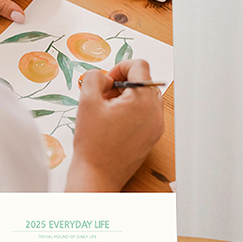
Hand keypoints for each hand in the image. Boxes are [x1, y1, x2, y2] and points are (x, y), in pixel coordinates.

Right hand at [65, 59, 163, 191]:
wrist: (97, 175)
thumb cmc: (93, 144)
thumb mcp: (87, 102)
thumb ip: (95, 78)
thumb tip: (104, 77)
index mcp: (142, 101)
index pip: (139, 66)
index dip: (119, 68)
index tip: (107, 81)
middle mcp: (155, 113)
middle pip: (144, 81)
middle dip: (123, 84)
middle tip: (104, 97)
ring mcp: (155, 127)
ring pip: (145, 97)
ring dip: (127, 97)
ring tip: (107, 111)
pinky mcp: (151, 137)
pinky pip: (145, 114)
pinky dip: (131, 111)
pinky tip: (112, 123)